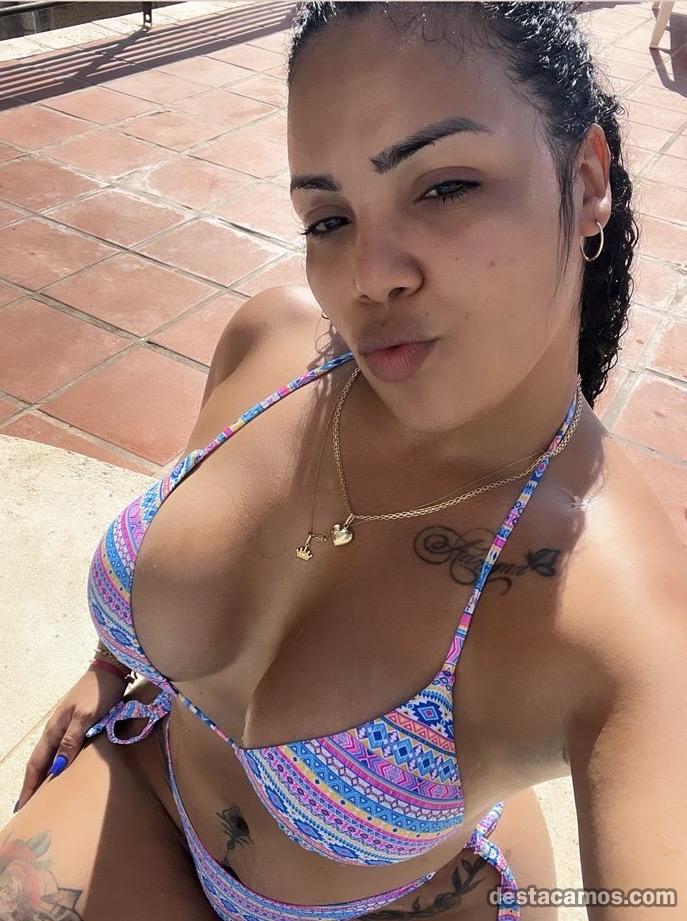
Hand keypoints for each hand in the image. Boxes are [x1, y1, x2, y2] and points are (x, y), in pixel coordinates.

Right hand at [14, 667, 127, 811]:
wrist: (111, 668)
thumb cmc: (99, 692)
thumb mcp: (86, 717)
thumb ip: (71, 741)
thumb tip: (57, 768)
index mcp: (55, 729)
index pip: (37, 763)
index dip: (29, 785)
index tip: (22, 807)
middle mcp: (56, 728)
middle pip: (40, 761)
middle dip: (33, 784)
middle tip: (29, 807)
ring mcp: (66, 724)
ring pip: (51, 755)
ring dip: (45, 774)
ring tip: (44, 794)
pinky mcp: (78, 722)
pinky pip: (63, 748)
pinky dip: (59, 762)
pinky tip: (64, 769)